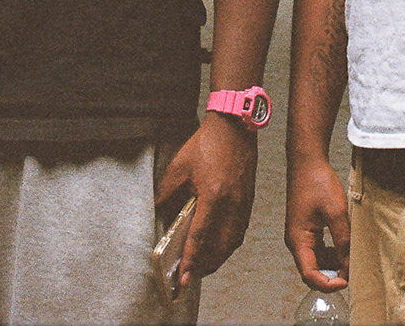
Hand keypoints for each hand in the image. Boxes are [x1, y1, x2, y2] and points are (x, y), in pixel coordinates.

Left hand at [156, 115, 258, 285]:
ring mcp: (243, 202)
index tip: (183, 278)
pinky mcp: (248, 199)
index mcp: (213, 195)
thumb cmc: (207, 143)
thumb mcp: (178, 168)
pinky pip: (240, 230)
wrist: (234, 126)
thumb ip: (165, 193)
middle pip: (221, 247)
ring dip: (218, 258)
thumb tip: (156, 214)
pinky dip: (229, 244)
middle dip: (206, 266)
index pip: (200, 237)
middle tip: (191, 277)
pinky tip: (220, 247)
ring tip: (204, 267)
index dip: (191, 260)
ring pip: (233, 242)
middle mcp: (232, 203)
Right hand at [284, 152, 349, 292]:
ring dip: (333, 266)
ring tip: (352, 262)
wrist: (307, 162)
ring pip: (316, 262)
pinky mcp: (307, 229)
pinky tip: (346, 249)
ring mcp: (301, 236)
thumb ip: (343, 240)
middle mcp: (296, 242)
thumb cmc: (318, 183)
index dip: (328, 284)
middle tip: (352, 276)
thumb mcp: (336, 212)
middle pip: (312, 272)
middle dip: (331, 278)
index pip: (309, 275)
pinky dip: (332, 254)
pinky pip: (318, 250)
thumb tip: (349, 264)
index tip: (346, 282)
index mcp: (298, 240)